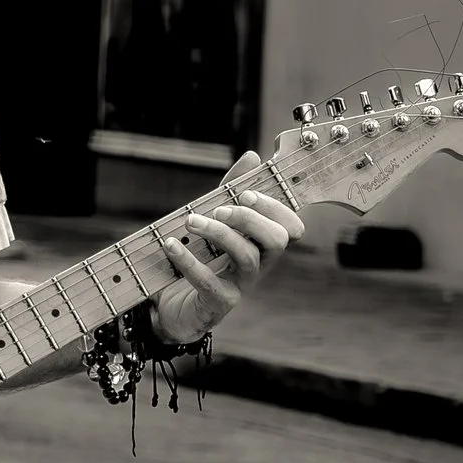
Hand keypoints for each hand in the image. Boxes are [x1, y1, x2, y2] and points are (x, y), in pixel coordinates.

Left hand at [153, 169, 300, 347]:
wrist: (173, 306)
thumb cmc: (200, 259)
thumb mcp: (214, 221)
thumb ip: (231, 191)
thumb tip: (252, 157)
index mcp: (261, 245)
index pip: (291, 228)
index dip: (277, 209)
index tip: (248, 194)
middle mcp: (259, 265)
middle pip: (277, 241)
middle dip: (250, 219)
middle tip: (219, 209)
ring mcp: (241, 286)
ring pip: (246, 257)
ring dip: (218, 233)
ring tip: (190, 221)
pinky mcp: (218, 303)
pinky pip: (209, 281)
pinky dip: (189, 260)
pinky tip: (171, 245)